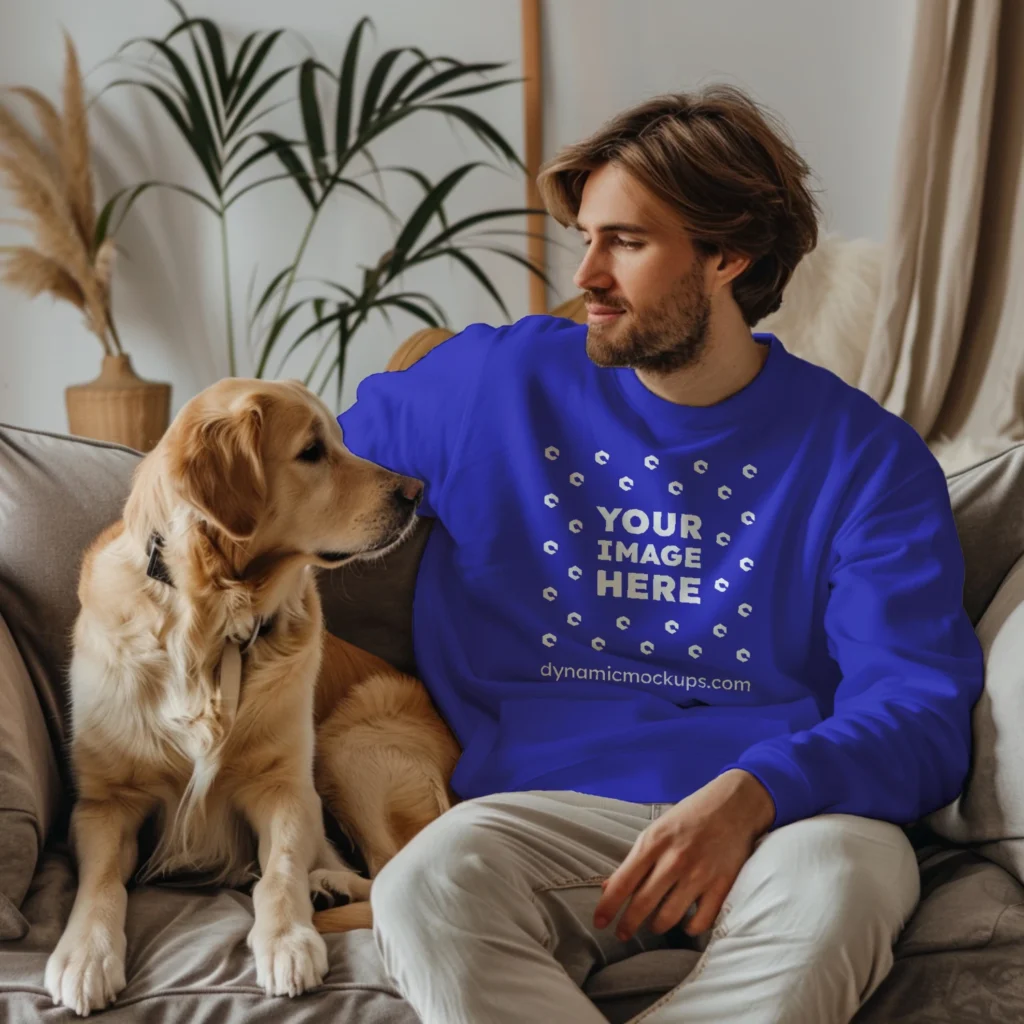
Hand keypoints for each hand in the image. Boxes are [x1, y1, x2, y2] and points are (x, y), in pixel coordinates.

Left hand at [593, 769, 774, 940]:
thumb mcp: (656, 830)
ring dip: (657, 926)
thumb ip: (635, 859)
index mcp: (654, 842)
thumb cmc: (690, 816)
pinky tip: (684, 922)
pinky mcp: (722, 885)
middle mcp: (675, 860)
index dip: (608, 906)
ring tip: (654, 924)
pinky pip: (700, 921)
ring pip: (669, 917)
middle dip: (628, 924)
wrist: (734, 804)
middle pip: (643, 904)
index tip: (598, 922)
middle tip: (622, 934)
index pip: (623, 882)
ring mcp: (699, 874)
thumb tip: (609, 887)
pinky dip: (689, 927)